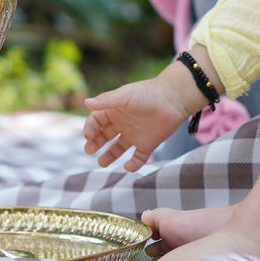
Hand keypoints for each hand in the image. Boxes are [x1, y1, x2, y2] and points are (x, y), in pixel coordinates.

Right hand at [82, 73, 199, 170]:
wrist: (173, 99)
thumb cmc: (147, 94)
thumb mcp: (124, 96)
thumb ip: (106, 101)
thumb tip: (86, 102)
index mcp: (115, 110)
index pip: (96, 121)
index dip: (90, 128)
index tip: (89, 136)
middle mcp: (123, 123)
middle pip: (104, 135)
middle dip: (95, 143)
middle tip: (89, 150)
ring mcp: (135, 134)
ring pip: (118, 148)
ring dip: (109, 156)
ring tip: (101, 163)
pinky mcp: (148, 144)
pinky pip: (138, 157)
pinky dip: (133, 164)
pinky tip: (128, 166)